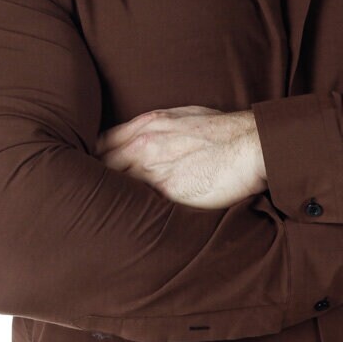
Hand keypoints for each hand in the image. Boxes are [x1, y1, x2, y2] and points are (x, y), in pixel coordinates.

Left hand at [95, 106, 265, 208]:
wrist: (252, 146)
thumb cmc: (227, 133)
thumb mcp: (187, 116)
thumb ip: (162, 128)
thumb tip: (151, 138)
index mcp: (148, 125)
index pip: (102, 142)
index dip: (94, 159)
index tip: (92, 173)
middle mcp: (144, 145)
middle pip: (100, 166)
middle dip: (94, 182)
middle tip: (90, 201)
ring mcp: (153, 169)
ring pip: (114, 187)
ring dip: (108, 201)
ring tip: (101, 219)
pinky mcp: (167, 192)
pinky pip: (138, 205)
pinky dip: (130, 214)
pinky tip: (125, 225)